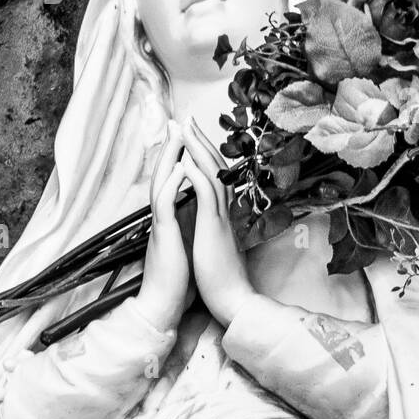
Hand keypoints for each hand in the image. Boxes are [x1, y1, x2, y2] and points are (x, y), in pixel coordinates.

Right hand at [135, 121, 195, 331]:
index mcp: (171, 220)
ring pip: (161, 183)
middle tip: (179, 122)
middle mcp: (163, 218)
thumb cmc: (177, 282)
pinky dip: (171, 184)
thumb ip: (189, 229)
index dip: (180, 159)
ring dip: (169, 157)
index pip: (175, 182)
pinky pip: (164, 204)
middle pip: (165, 175)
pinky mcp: (162, 236)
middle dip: (173, 148)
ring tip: (178, 134)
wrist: (163, 307)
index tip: (189, 138)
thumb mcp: (187, 248)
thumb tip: (197, 218)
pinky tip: (179, 167)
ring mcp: (161, 225)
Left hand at [178, 116, 254, 326]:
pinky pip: (205, 194)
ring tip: (184, 127)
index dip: (204, 155)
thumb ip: (217, 229)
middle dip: (200, 140)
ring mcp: (220, 218)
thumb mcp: (218, 247)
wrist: (234, 300)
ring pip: (212, 173)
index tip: (193, 137)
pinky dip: (195, 174)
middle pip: (215, 167)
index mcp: (222, 215)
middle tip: (188, 118)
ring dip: (197, 148)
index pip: (215, 177)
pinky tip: (184, 159)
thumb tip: (213, 222)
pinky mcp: (213, 227)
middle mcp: (224, 211)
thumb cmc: (223, 280)